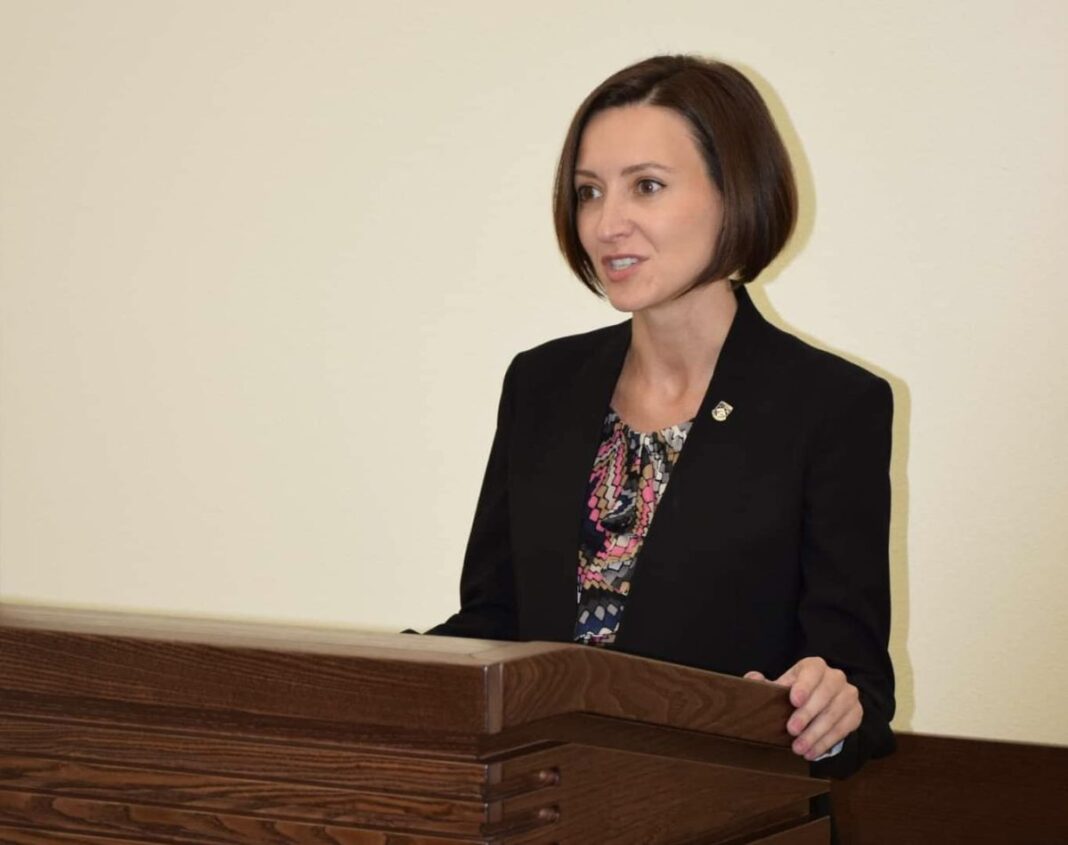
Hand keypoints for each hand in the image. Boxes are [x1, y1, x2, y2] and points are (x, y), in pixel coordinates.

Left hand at [744, 656, 861, 760]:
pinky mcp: (855, 713)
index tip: (794, 700)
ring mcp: (848, 695)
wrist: (823, 704)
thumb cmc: (796, 694)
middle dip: (808, 714)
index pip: (812, 671)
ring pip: (835, 714)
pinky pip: (843, 729)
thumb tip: (752, 678)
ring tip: (798, 748)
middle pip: (825, 694)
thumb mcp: (782, 687)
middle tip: (792, 730)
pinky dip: (826, 742)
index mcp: (814, 666)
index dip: (804, 685)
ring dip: (816, 733)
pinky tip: (811, 752)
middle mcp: (835, 677)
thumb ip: (766, 683)